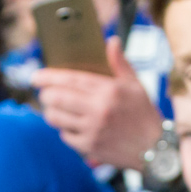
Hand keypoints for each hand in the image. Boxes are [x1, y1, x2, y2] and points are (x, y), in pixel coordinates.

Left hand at [32, 38, 162, 170]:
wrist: (155, 150)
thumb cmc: (144, 114)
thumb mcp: (136, 85)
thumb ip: (120, 63)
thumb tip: (111, 41)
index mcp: (108, 91)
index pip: (70, 80)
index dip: (49, 77)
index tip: (36, 76)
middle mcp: (98, 110)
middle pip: (57, 99)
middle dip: (45, 95)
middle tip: (44, 94)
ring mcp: (92, 130)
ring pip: (56, 119)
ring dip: (51, 113)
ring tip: (54, 109)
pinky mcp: (90, 147)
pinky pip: (65, 136)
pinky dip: (64, 130)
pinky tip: (70, 126)